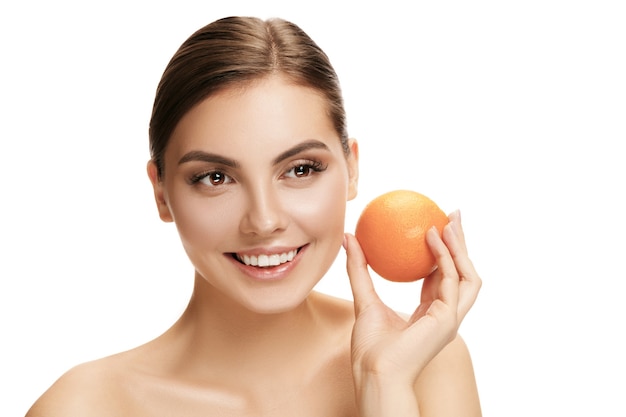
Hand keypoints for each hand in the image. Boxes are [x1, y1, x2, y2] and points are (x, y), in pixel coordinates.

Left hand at [344, 210, 480, 388]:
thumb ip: (359, 269)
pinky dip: (444, 257)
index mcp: (431, 314)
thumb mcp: (363, 299)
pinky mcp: (447, 319)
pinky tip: (432, 237)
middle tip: (453, 216)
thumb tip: (350, 238)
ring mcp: (450, 319)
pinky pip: (451, 280)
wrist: (373, 372)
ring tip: (449, 221)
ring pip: (468, 276)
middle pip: (463, 273)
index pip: (443, 278)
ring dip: (461, 247)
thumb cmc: (369, 347)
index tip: (436, 228)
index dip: (443, 253)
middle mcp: (446, 315)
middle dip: (462, 244)